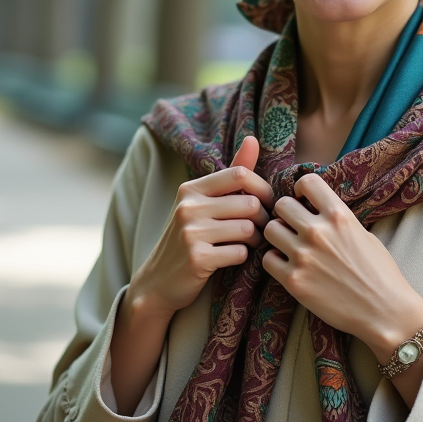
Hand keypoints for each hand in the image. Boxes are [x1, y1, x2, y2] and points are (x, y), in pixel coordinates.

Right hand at [127, 136, 274, 318]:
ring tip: (246, 244)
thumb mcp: (202, 203)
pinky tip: (231, 258)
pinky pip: (240, 253)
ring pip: (247, 229)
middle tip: (257, 229)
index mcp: (191, 189)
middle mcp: (188, 207)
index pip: (240, 174)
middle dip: (261, 219)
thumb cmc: (189, 237)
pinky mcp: (197, 258)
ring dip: (254, 240)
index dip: (262, 189)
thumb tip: (253, 139)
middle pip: (249, 203)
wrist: (157, 282)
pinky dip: (242, 257)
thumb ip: (231, 174)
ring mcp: (190, 232)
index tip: (265, 203)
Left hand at [262, 173, 422, 364]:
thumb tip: (317, 209)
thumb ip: (337, 219)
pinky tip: (288, 266)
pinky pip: (268, 260)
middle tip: (294, 226)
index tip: (304, 201)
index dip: (301, 190)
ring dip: (278, 236)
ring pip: (270, 230)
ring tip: (289, 246)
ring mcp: (303, 256)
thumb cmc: (380, 273)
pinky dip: (275, 261)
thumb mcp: (363, 233)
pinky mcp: (294, 281)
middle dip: (287, 214)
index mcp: (339, 215)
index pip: (307, 182)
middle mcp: (318, 231)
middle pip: (282, 204)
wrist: (384, 311)